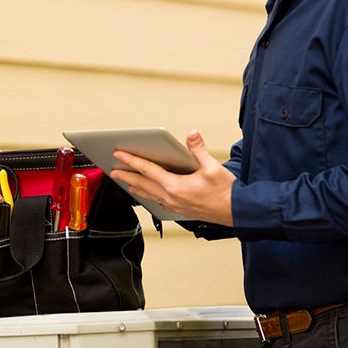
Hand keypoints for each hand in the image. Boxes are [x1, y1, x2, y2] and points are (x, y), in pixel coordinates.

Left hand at [111, 130, 234, 225]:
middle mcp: (171, 197)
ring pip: (148, 194)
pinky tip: (146, 193)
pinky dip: (147, 194)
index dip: (132, 161)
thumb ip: (199, 149)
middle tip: (112, 169)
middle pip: (142, 184)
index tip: (119, 154)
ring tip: (124, 181)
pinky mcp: (178, 209)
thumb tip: (191, 134)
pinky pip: (157, 201)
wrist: (235, 212)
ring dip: (134, 186)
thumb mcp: (212, 167)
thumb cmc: (225, 192)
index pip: (147, 170)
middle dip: (125, 175)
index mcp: (175, 186)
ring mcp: (173, 205)